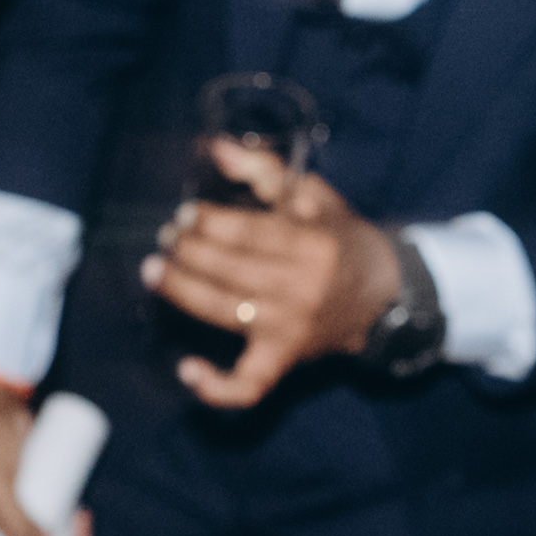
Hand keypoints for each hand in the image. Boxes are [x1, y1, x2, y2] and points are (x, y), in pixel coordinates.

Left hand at [144, 137, 405, 409]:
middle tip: (166, 236)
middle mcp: (303, 291)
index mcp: (314, 246)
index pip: (249, 234)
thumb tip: (216, 148)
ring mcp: (292, 330)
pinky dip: (216, 387)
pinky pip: (248, 385)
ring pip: (224, 312)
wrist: (382, 295)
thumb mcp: (312, 196)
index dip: (210, 223)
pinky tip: (185, 369)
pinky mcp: (284, 361)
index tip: (185, 213)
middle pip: (230, 271)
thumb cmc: (339, 239)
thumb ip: (265, 170)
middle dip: (189, 251)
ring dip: (182, 291)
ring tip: (154, 271)